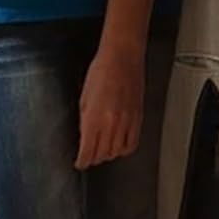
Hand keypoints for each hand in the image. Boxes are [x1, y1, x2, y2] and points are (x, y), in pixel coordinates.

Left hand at [76, 40, 144, 167]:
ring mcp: (127, 120)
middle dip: (94, 158)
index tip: (80, 162)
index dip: (82, 162)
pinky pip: (133, 142)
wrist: (123, 56)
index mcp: (93, 119)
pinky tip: (120, 144)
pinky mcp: (138, 115)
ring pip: (117, 151)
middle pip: (102, 155)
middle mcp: (111, 123)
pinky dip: (125, 148)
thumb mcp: (84, 97)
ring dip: (109, 154)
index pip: (87, 153)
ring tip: (104, 150)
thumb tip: (85, 137)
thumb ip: (84, 121)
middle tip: (90, 155)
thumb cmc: (101, 70)